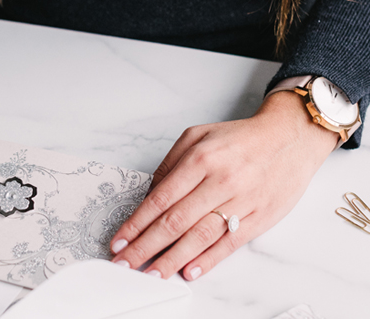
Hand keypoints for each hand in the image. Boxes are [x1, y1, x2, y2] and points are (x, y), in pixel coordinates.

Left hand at [109, 92, 338, 279]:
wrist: (289, 137)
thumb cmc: (239, 138)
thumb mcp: (198, 136)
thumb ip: (170, 164)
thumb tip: (149, 194)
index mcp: (201, 159)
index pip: (160, 199)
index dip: (137, 223)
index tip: (120, 239)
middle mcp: (220, 181)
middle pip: (175, 222)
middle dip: (145, 246)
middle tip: (125, 263)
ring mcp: (242, 202)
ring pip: (200, 236)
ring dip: (172, 259)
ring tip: (152, 273)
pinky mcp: (260, 217)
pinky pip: (229, 243)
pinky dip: (208, 260)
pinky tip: (189, 271)